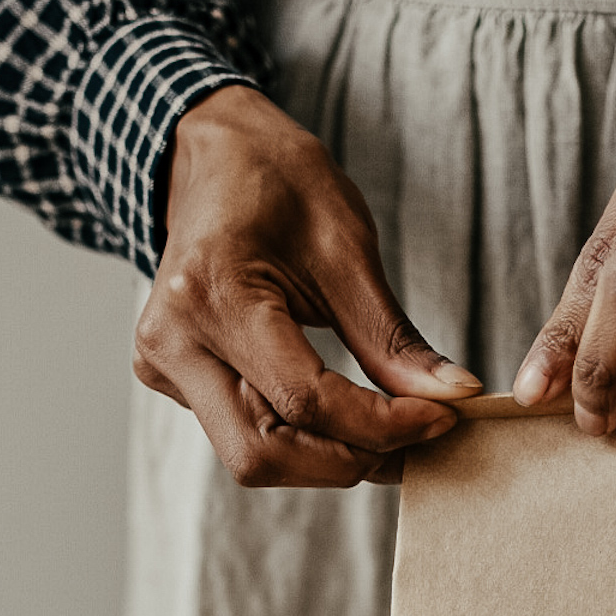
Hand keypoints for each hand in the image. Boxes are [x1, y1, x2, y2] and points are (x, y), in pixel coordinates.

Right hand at [133, 85, 480, 485]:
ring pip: (253, 458)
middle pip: (265, 454)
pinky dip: (301, 439)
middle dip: (350, 458)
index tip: (442, 419)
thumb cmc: (278, 182)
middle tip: (416, 440)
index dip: (381, 425)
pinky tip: (340, 414)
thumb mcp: (347, 246)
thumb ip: (392, 337)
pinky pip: (242, 435)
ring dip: (328, 458)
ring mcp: (163, 364)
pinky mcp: (171, 378)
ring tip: (386, 432)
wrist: (210, 156)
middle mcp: (173, 340)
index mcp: (212, 294)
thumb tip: (453, 398)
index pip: (304, 400)